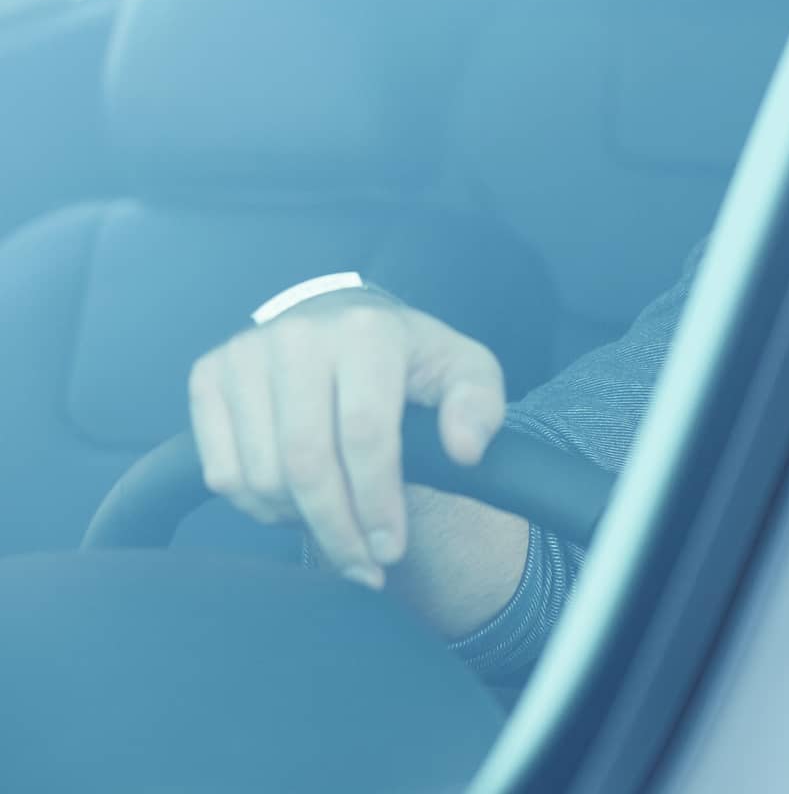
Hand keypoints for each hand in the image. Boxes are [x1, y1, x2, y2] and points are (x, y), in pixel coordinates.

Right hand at [186, 290, 505, 587]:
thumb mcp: (463, 371)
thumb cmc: (408, 360)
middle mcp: (297, 337)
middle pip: (306, 461)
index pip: (364, 435)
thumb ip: (479, 406)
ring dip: (299, 520)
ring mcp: (243, 354)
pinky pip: (222, 472)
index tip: (392, 550)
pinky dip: (258, 507)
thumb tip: (465, 450)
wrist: (342, 326)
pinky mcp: (207, 377)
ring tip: (336, 523)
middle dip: (337, 528)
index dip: (377, 502)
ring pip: (260, 474)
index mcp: (366, 332)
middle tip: (364, 565)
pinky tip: (295, 503)